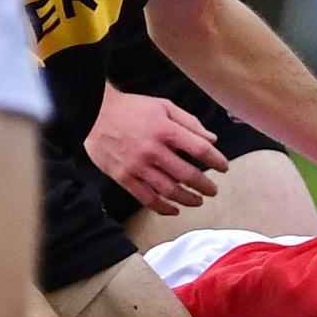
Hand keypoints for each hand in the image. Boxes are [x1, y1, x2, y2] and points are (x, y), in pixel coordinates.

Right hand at [84, 89, 229, 215]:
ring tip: (198, 201)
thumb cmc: (132, 109)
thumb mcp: (164, 106)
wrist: (93, 112)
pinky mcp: (123, 177)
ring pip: (170, 191)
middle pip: (188, 175)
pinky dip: (163, 208)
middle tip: (213, 190)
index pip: (201, 150)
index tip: (223, 168)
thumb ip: (190, 123)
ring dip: (188, 199)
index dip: (217, 161)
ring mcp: (137, 166)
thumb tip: (213, 139)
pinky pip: (147, 199)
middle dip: (205, 186)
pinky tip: (174, 209)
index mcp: (166, 130)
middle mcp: (153, 150)